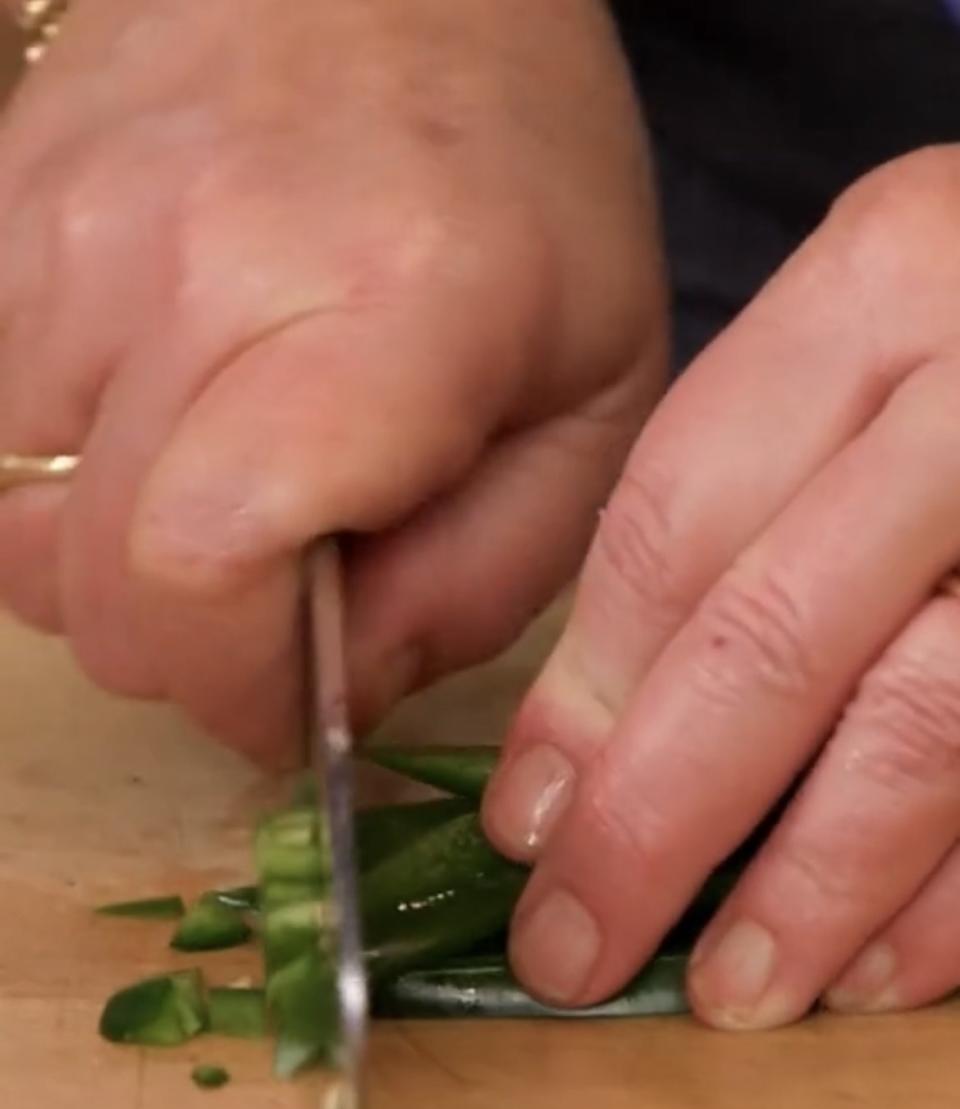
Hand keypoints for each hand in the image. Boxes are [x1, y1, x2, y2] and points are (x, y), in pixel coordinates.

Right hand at [0, 0, 664, 760]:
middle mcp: (185, 262)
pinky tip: (156, 416)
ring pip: (14, 527)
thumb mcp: (591, 406)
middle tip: (273, 592)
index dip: (235, 686)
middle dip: (186, 647)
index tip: (292, 695)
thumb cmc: (524, 186)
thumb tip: (331, 691)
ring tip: (219, 482)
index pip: (196, 573)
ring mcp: (61, 229)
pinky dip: (61, 475)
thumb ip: (479, 580)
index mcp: (380, 316)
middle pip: (87, 583)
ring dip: (113, 563)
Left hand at [484, 147, 959, 1023]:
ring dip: (810, 893)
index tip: (526, 832)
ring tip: (732, 992)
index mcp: (888, 285)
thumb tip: (561, 779)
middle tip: (573, 953)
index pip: (680, 525)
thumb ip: (727, 516)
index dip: (584, 703)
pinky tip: (879, 973)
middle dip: (655, 826)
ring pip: (920, 736)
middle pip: (775, 642)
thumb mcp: (869, 350)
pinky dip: (953, 907)